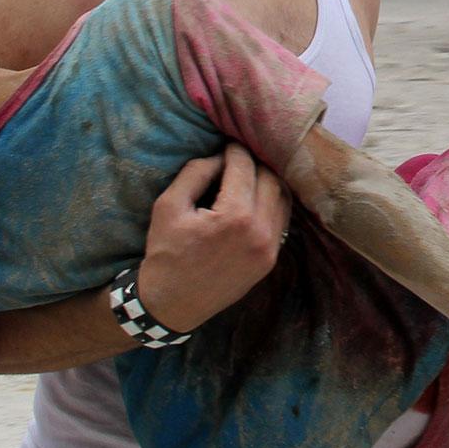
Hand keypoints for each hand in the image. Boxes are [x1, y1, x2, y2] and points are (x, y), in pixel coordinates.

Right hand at [136, 145, 290, 331]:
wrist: (171, 304)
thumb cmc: (165, 252)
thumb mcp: (168, 206)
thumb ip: (196, 173)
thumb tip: (220, 156)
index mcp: (234, 216)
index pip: (245, 167)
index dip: (235, 150)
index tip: (228, 143)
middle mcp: (260, 231)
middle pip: (271, 178)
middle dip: (255, 162)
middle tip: (239, 157)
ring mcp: (269, 248)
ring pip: (282, 199)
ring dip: (268, 181)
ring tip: (248, 174)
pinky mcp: (271, 260)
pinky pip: (281, 221)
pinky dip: (272, 203)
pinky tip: (256, 197)